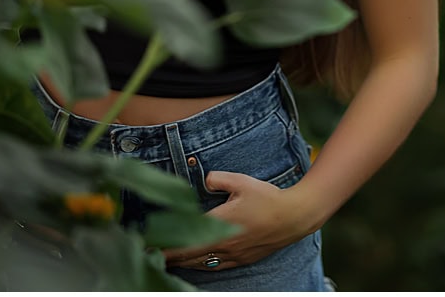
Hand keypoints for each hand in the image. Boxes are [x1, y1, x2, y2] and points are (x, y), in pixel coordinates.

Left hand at [160, 171, 321, 270]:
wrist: (295, 217)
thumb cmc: (268, 198)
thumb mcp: (241, 182)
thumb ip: (218, 179)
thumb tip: (205, 179)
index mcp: (221, 226)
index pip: (187, 241)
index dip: (167, 248)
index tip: (149, 249)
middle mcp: (225, 245)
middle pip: (191, 257)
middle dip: (171, 257)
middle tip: (152, 256)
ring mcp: (235, 255)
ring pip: (203, 264)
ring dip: (185, 263)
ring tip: (170, 260)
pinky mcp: (244, 258)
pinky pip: (218, 266)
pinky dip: (203, 265)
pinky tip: (197, 262)